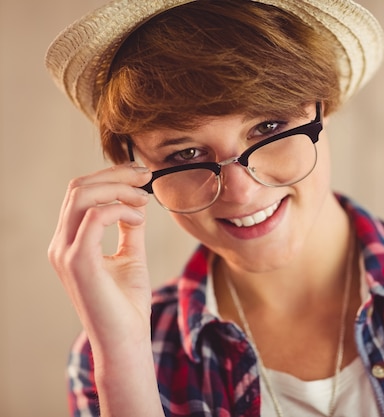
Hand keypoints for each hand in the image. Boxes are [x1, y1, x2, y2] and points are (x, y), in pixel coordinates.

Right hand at [48, 163, 152, 356]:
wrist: (126, 339)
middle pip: (78, 187)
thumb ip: (130, 229)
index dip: (111, 176)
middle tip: (146, 175)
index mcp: (70, 242)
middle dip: (115, 174)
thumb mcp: (131, 256)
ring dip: (118, 187)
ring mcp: (65, 252)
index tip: (142, 175)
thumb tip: (137, 201)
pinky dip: (121, 208)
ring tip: (143, 197)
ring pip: (82, 195)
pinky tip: (139, 217)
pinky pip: (96, 217)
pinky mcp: (78, 261)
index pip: (80, 193)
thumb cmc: (127, 303)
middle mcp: (61, 244)